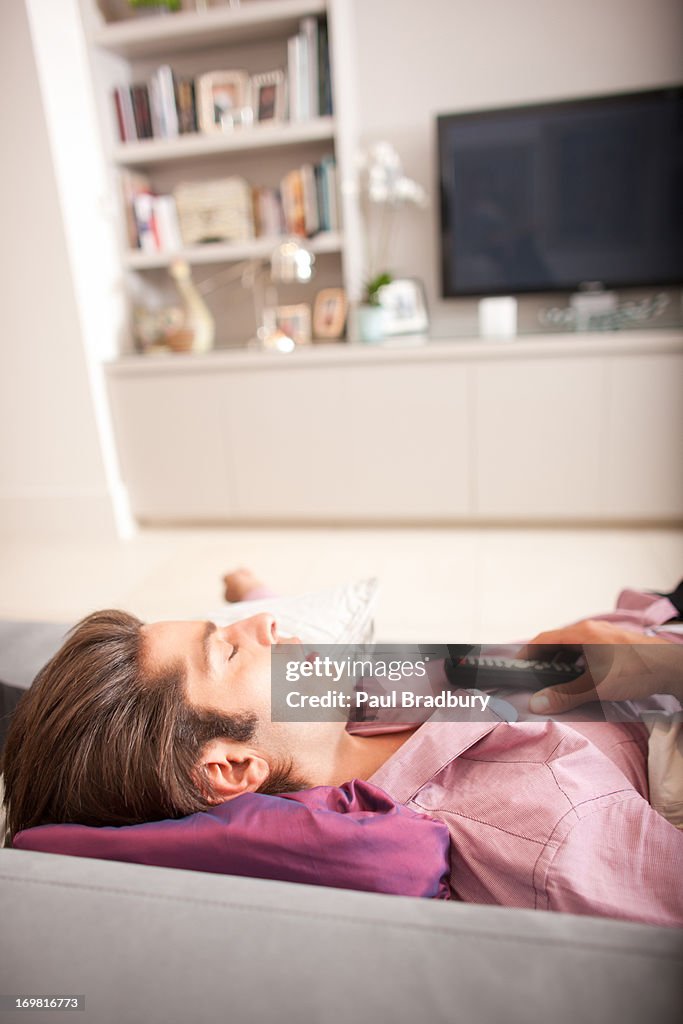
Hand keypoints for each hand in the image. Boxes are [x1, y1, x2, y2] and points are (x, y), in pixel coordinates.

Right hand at [517, 619, 682, 713]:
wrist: (672, 667)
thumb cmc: (637, 671)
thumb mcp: (596, 686)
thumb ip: (565, 695)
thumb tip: (537, 703)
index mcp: (582, 633)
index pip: (544, 639)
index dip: (527, 652)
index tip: (516, 666)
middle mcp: (591, 629)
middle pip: (558, 641)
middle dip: (544, 659)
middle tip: (535, 677)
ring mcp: (604, 635)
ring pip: (573, 645)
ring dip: (562, 661)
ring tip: (556, 680)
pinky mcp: (615, 643)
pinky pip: (587, 649)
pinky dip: (577, 661)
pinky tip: (582, 677)